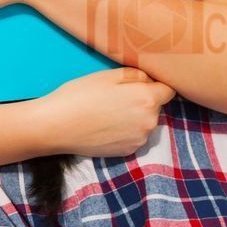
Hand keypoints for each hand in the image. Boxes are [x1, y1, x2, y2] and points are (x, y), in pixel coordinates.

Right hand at [36, 67, 175, 157]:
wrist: (57, 126)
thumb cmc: (80, 95)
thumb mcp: (106, 75)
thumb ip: (135, 75)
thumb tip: (149, 79)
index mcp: (147, 99)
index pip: (168, 89)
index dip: (155, 84)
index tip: (139, 82)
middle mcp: (150, 122)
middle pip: (155, 107)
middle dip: (142, 100)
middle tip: (115, 95)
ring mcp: (140, 140)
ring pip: (144, 122)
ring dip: (134, 116)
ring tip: (107, 111)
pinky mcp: (128, 152)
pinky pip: (134, 136)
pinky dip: (125, 130)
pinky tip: (105, 125)